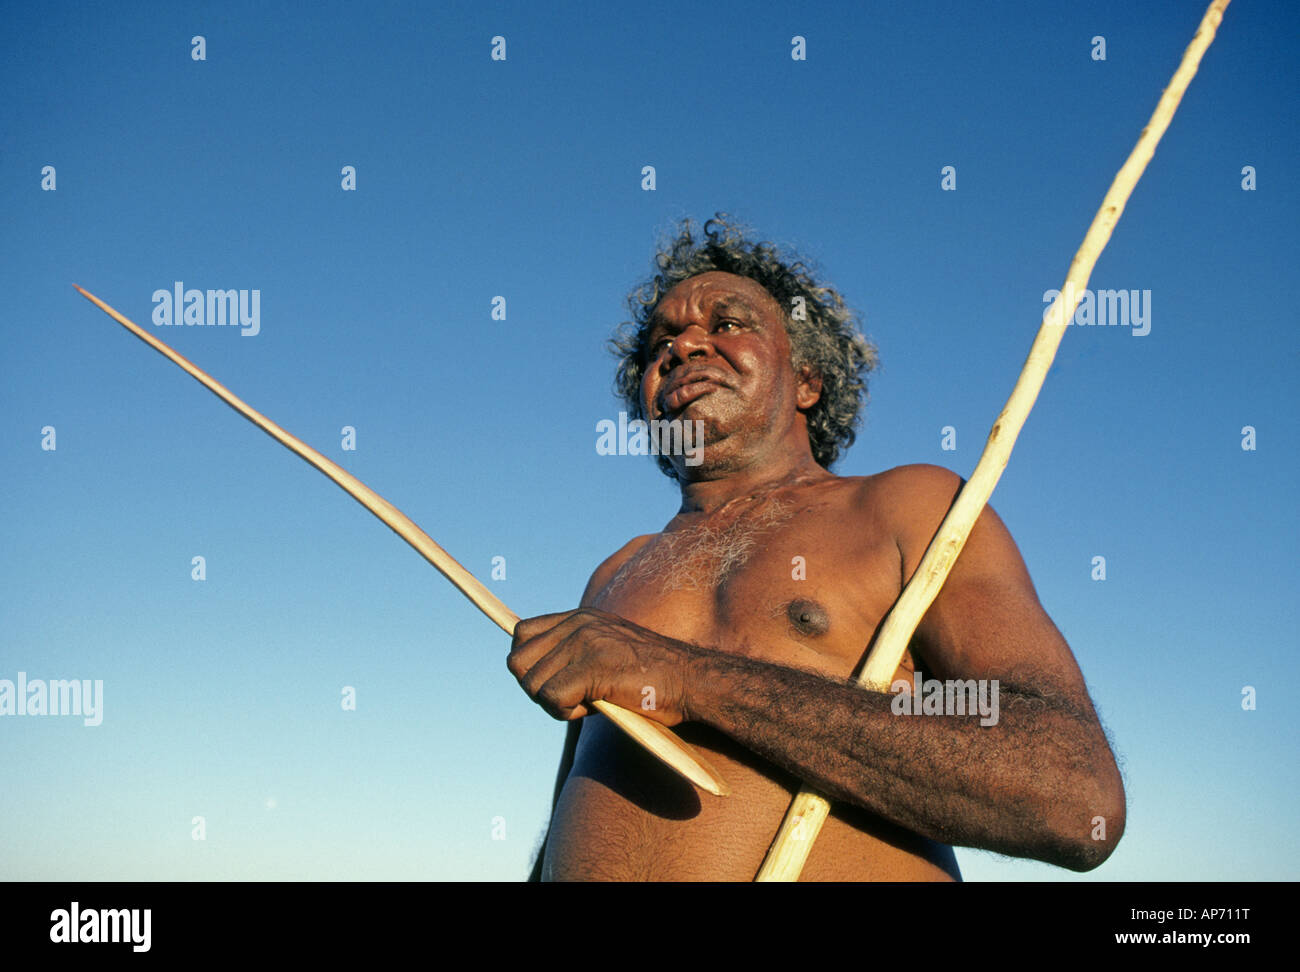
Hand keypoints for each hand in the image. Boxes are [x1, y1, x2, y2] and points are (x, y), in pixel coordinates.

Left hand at [507, 607, 694, 725]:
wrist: (692, 681)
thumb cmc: (652, 678)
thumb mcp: (607, 652)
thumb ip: (574, 655)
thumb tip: (532, 676)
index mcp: (580, 617)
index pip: (522, 634)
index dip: (530, 665)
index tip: (554, 682)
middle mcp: (579, 624)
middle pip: (517, 661)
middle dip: (535, 688)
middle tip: (568, 699)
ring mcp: (585, 643)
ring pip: (531, 683)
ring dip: (551, 704)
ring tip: (585, 704)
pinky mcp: (593, 667)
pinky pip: (550, 698)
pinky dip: (564, 713)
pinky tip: (592, 709)